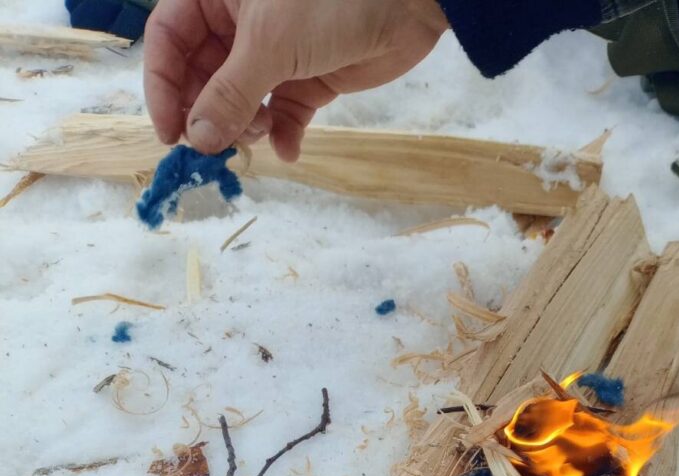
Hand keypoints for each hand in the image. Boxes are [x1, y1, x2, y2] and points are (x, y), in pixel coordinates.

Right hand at [143, 0, 447, 161]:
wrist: (408, 4)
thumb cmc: (330, 2)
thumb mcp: (268, 44)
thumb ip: (228, 94)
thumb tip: (196, 139)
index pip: (168, 39)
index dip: (162, 86)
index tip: (171, 132)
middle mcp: (240, 22)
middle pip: (202, 75)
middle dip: (209, 112)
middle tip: (217, 144)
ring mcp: (276, 52)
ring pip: (241, 99)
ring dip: (245, 124)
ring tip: (260, 132)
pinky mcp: (309, 78)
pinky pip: (283, 112)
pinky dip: (283, 132)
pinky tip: (289, 149)